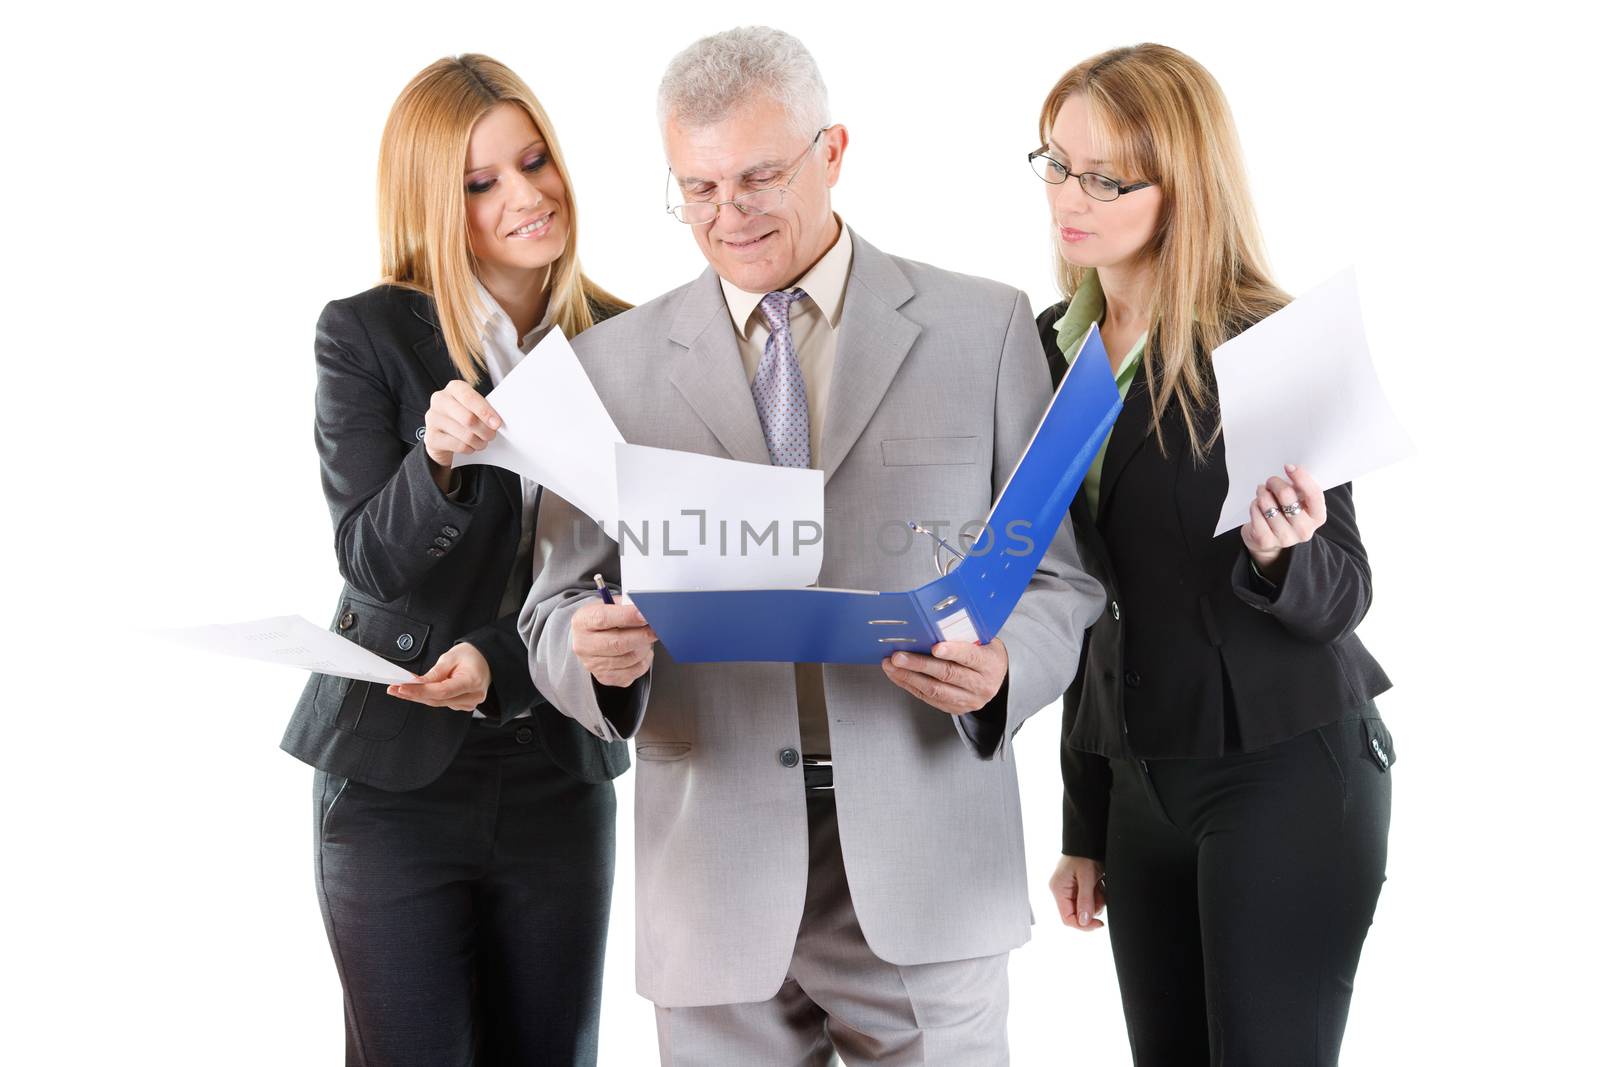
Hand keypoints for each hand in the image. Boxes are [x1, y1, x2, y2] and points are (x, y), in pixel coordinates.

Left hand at [387, 642, 490, 711]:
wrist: (488, 660)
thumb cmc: (472, 655)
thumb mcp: (452, 657)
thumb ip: (435, 673)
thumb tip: (417, 683)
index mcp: (472, 681)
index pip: (442, 691)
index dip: (420, 691)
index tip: (402, 687)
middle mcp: (472, 696)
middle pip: (437, 699)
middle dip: (414, 694)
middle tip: (394, 689)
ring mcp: (469, 703)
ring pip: (437, 702)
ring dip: (418, 696)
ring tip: (400, 689)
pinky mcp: (463, 705)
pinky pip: (442, 702)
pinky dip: (428, 697)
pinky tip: (416, 692)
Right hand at [424, 380, 501, 468]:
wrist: (442, 435)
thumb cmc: (462, 418)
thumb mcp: (473, 408)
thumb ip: (484, 409)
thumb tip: (496, 421)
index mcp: (454, 388)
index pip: (470, 398)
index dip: (485, 412)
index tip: (497, 423)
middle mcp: (440, 400)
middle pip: (468, 418)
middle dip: (485, 430)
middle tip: (491, 435)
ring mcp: (433, 418)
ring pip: (465, 435)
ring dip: (479, 442)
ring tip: (482, 442)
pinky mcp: (431, 437)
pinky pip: (458, 446)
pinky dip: (469, 448)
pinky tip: (470, 446)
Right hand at [572, 601, 656, 687]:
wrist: (592, 639)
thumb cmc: (604, 620)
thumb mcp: (610, 605)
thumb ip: (625, 605)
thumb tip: (646, 609)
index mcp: (582, 621)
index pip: (603, 619)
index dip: (627, 616)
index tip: (644, 615)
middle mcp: (584, 645)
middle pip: (617, 643)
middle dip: (642, 635)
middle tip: (655, 629)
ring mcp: (593, 664)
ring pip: (629, 659)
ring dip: (644, 647)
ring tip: (646, 638)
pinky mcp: (605, 677)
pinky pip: (633, 672)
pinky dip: (643, 661)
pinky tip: (640, 651)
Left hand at [881, 638, 1007, 715]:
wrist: (996, 677)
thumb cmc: (985, 652)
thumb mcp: (983, 639)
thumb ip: (962, 634)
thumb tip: (929, 625)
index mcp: (990, 663)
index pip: (971, 657)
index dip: (953, 651)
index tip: (935, 647)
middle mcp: (981, 685)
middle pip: (948, 674)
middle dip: (919, 664)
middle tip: (898, 656)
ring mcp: (969, 700)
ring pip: (935, 690)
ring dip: (909, 677)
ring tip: (891, 665)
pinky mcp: (956, 709)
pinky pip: (929, 699)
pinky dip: (910, 686)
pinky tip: (898, 676)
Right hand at [1048, 854, 1105, 930]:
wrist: (1088, 839)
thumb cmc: (1084, 854)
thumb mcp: (1087, 877)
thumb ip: (1085, 900)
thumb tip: (1084, 921)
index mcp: (1059, 889)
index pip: (1067, 918)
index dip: (1083, 925)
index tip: (1099, 924)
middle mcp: (1062, 891)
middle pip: (1078, 913)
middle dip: (1092, 908)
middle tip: (1100, 895)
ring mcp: (1070, 888)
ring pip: (1085, 907)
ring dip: (1096, 900)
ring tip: (1100, 886)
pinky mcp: (1078, 886)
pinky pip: (1088, 899)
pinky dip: (1097, 894)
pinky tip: (1099, 883)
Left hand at [1241, 464, 1326, 581]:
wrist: (1269, 540)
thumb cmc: (1286, 514)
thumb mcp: (1299, 502)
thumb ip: (1299, 488)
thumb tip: (1290, 469)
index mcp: (1317, 517)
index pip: (1314, 494)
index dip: (1301, 477)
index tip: (1288, 467)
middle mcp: (1304, 530)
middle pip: (1287, 495)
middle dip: (1275, 483)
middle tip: (1270, 481)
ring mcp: (1285, 538)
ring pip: (1267, 503)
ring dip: (1262, 493)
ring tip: (1262, 493)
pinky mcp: (1265, 541)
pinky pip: (1255, 512)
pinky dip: (1254, 504)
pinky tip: (1257, 506)